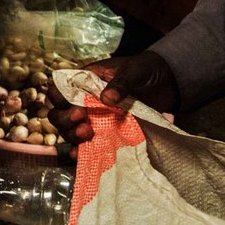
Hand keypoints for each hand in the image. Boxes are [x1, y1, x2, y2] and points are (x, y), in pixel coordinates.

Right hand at [48, 51, 180, 144]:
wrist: (166, 82)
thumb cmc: (145, 70)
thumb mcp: (133, 71)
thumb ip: (120, 83)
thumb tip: (106, 99)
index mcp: (85, 80)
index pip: (59, 90)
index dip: (60, 100)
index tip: (77, 108)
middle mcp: (83, 100)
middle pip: (58, 112)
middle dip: (65, 119)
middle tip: (83, 120)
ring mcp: (93, 118)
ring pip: (68, 129)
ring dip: (72, 134)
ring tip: (88, 134)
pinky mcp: (104, 132)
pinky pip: (85, 143)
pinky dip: (79, 150)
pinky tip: (80, 154)